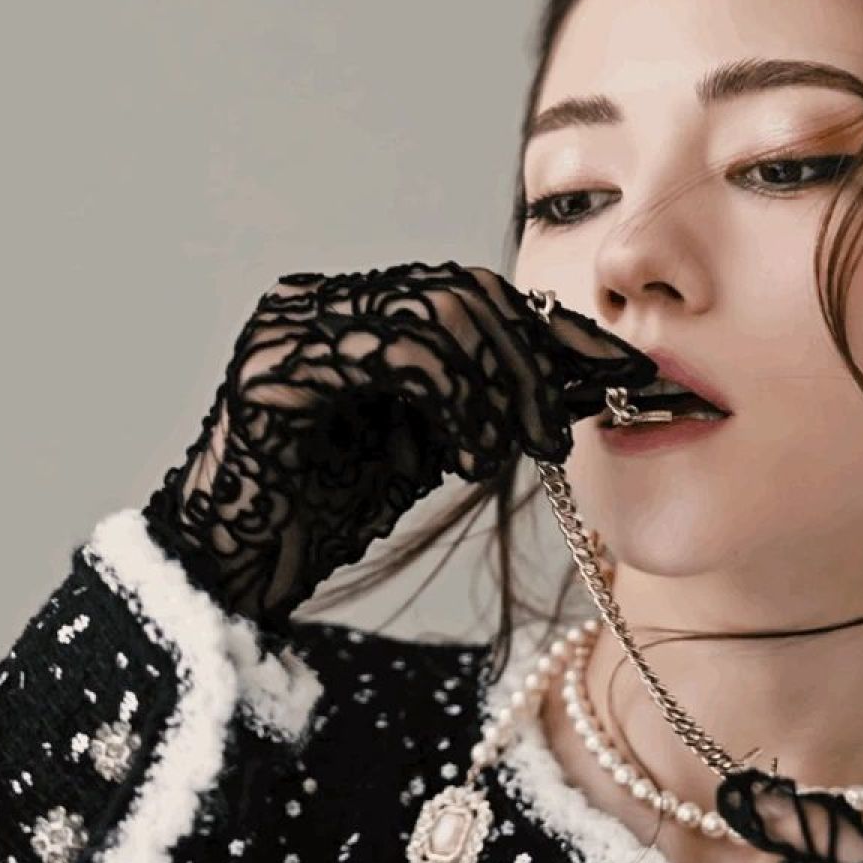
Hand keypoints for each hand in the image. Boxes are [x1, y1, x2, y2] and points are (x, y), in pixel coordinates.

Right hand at [139, 260, 656, 627]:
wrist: (238, 571)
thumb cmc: (330, 510)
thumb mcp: (438, 444)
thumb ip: (496, 401)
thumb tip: (599, 372)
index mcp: (360, 312)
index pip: (475, 293)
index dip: (553, 330)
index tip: (624, 371)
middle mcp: (325, 301)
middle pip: (465, 290)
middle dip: (532, 361)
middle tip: (558, 434)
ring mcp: (295, 324)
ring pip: (437, 311)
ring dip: (498, 385)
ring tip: (513, 452)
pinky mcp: (275, 366)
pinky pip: (393, 351)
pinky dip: (452, 398)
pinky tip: (466, 456)